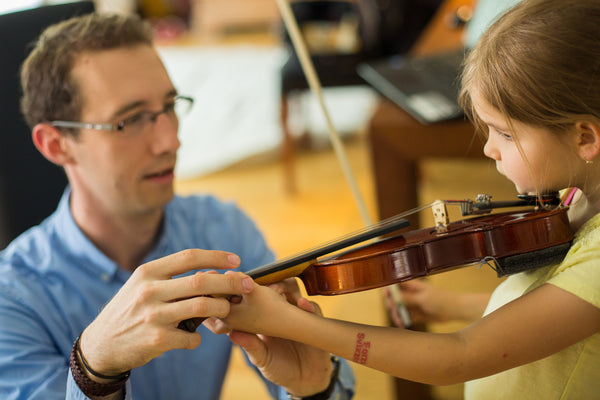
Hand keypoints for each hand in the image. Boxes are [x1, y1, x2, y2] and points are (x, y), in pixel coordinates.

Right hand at [79, 249, 253, 376]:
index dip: (217, 257)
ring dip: (221, 309)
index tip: (236, 261)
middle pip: (202, 281)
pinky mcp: (157, 340)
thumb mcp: (142, 286)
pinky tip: (193, 337)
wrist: (101, 345)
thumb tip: (212, 272)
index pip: (189, 256)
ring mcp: (154, 316)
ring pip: (203, 307)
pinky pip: (193, 337)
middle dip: (231, 282)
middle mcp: (150, 291)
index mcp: (148, 272)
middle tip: (248, 285)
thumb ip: (171, 278)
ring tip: (225, 310)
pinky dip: (198, 338)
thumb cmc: (129, 311)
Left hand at [211, 279, 334, 396]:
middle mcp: (280, 311)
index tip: (236, 286)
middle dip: (265, 283)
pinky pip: (312, 308)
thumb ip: (251, 346)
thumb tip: (232, 334)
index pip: (254, 298)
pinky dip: (308, 305)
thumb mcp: (262, 358)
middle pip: (273, 287)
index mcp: (263, 318)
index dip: (246, 290)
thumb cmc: (278, 367)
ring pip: (292, 291)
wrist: (306, 380)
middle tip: (257, 286)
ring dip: (284, 287)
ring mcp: (297, 314)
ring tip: (276, 292)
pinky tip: (303, 304)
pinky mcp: (314, 321)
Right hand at [386, 279, 490, 325]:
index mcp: (412, 285)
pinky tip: (403, 325)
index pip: (395, 284)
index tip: (387, 296)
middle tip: (395, 310)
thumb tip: (393, 298)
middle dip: (392, 305)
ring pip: (399, 309)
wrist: (455, 310)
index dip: (388, 289)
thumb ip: (408, 298)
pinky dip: (403, 321)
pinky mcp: (416, 314)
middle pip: (394, 298)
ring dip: (397, 315)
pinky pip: (406, 318)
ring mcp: (413, 304)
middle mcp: (410, 294)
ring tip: (400, 322)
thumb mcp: (423, 298)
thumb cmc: (441, 299)